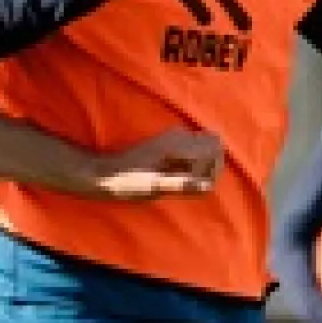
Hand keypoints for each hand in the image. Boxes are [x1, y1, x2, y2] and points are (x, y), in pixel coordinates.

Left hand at [80, 128, 221, 200]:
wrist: (107, 174)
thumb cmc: (129, 183)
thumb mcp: (156, 187)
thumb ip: (182, 184)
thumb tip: (206, 185)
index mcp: (177, 144)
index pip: (215, 147)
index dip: (211, 168)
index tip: (194, 181)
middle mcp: (178, 135)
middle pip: (214, 142)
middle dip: (212, 163)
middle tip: (193, 181)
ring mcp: (173, 137)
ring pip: (205, 144)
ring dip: (203, 163)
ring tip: (184, 179)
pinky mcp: (168, 142)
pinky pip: (193, 147)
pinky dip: (194, 162)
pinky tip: (177, 174)